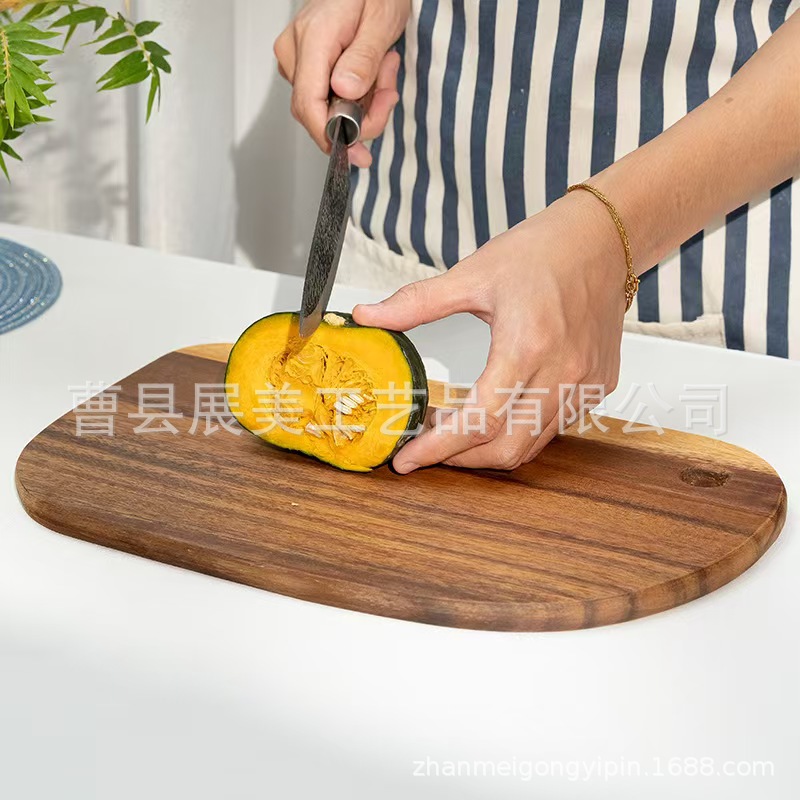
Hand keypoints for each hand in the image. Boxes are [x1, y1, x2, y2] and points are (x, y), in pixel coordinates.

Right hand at [274, 0, 410, 167]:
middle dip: (360, 117)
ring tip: (384, 70)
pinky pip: (328, 97)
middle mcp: (295, 51)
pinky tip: (371, 74)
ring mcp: (296, 59)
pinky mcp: (305, 65)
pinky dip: (355, 96)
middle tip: (388, 94)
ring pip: (326, 108)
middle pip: (318, 113)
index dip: (332, 136)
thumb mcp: (380, 20)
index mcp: (312, 38)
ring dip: (362, 104)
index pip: (309, 105)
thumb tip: (345, 92)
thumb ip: (363, 58)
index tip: (357, 152)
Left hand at [352, 193, 628, 471]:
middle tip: (425, 448)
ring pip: (531, 444)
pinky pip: (554, 427)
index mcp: (527, 345)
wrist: (604, 239)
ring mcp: (585, 383)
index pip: (478, 420)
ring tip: (454, 431)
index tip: (406, 459)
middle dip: (459, 459)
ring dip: (488, 449)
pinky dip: (520, 432)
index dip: (437, 448)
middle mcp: (562, 373)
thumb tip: (366, 315)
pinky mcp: (598, 385)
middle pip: (505, 447)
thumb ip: (416, 303)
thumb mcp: (472, 274)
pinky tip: (496, 413)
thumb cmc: (543, 251)